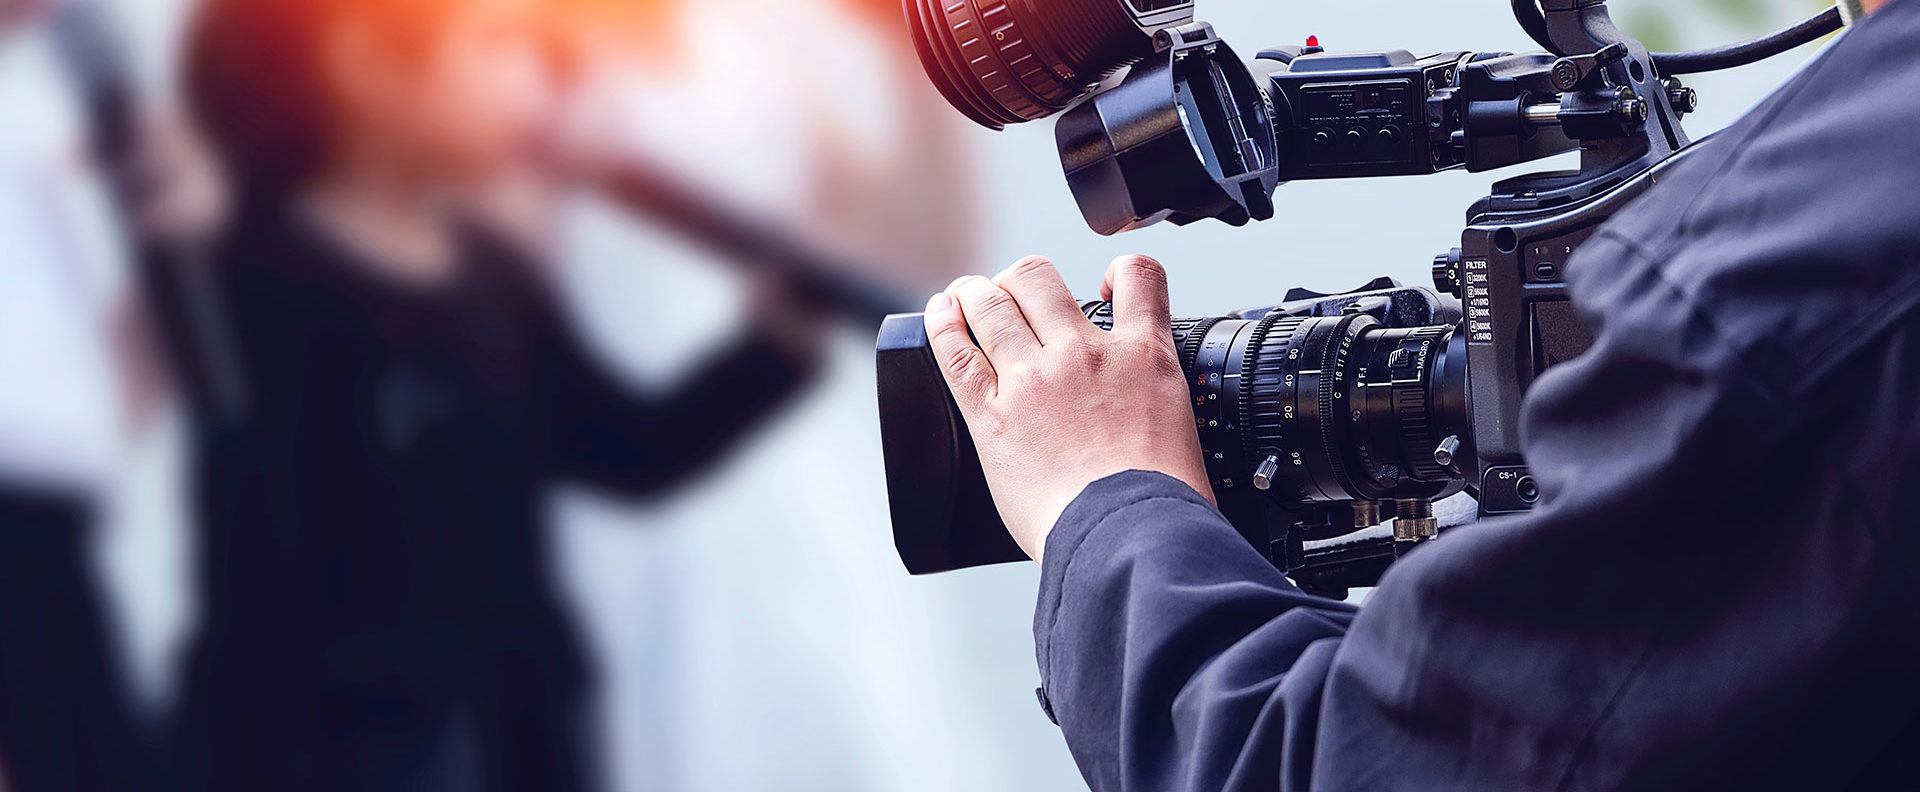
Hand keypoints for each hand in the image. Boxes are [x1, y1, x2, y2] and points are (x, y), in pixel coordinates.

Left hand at [924, 255, 1213, 562]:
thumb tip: (1146, 417)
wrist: (1134, 535)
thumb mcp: (1182, 430)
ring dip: (976, 293)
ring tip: (968, 296)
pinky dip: (942, 323)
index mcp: (1143, 357)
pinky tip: (941, 313)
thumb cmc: (1164, 502)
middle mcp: (1084, 354)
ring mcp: (1034, 379)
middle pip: (1039, 277)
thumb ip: (1156, 404)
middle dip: (1022, 280)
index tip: (1106, 288)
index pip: (1140, 278)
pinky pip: (955, 351)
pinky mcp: (991, 414)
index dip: (1120, 272)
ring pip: (992, 302)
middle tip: (1015, 296)